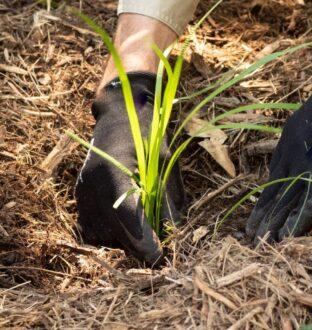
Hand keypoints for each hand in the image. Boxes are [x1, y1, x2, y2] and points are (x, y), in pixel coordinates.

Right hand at [75, 72, 184, 263]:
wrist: (121, 114)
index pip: (128, 219)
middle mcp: (92, 185)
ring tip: (143, 232)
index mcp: (114, 173)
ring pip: (101, 236)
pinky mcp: (79, 195)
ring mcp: (82, 191)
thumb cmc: (148, 135)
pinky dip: (109, 235)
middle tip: (159, 250)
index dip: (145, 243)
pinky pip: (90, 229)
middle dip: (137, 247)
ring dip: (123, 242)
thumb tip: (172, 235)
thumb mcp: (165, 165)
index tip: (161, 257)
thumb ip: (167, 201)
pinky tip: (126, 226)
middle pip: (114, 233)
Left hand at [246, 28, 311, 243]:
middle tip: (250, 234)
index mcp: (288, 140)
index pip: (273, 175)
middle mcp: (292, 156)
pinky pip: (308, 206)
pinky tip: (285, 237)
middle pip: (273, 193)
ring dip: (273, 224)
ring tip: (259, 242)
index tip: (260, 208)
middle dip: (262, 215)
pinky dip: (296, 223)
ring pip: (285, 202)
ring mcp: (307, 168)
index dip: (266, 195)